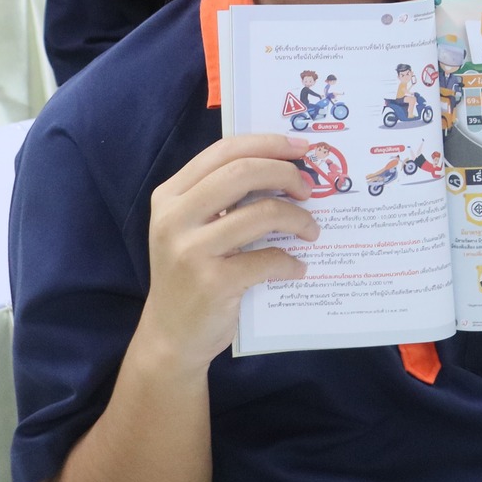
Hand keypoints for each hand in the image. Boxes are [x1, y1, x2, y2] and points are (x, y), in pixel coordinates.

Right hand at [135, 135, 322, 368]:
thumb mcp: (192, 228)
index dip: (267, 144)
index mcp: (170, 196)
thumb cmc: (191, 274)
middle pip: (244, 172)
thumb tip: (286, 166)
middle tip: (309, 189)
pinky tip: (296, 268)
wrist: (171, 337)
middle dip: (286, 174)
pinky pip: (269, 259)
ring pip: (263, 213)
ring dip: (299, 219)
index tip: (301, 148)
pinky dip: (291, 262)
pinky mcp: (213, 282)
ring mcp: (191, 251)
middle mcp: (174, 218)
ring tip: (311, 231)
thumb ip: (224, 197)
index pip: (224, 151)